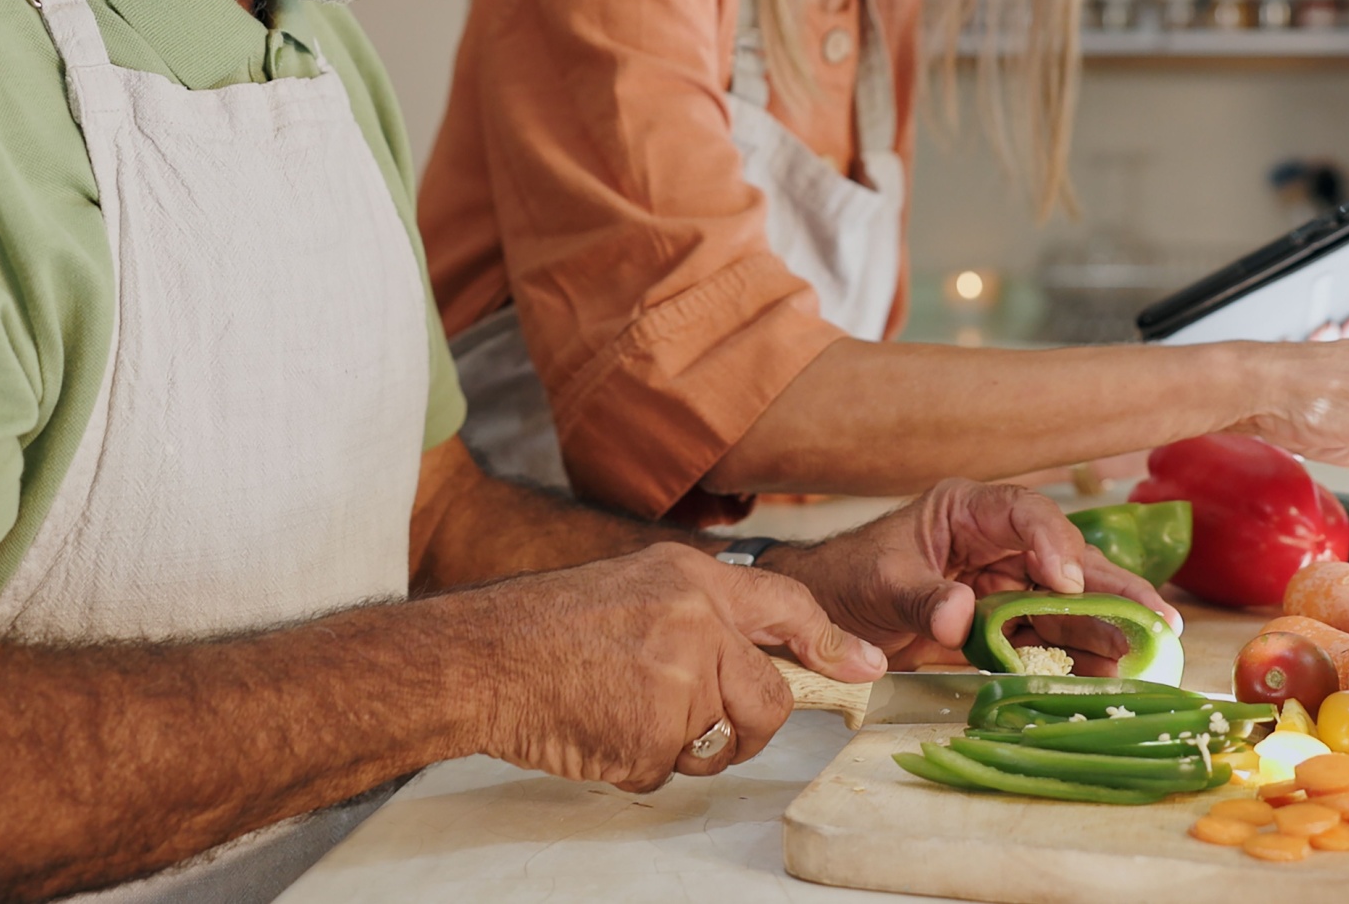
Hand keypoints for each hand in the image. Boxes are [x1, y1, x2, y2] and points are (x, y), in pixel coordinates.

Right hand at [474, 543, 881, 793]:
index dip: (829, 642)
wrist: (484, 656)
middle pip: (767, 700)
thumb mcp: (634, 586)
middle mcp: (695, 623)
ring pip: (718, 743)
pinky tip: (598, 727)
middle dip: (747, 728)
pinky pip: (670, 770)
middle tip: (702, 725)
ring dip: (679, 747)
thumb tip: (754, 658)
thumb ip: (698, 614)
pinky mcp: (653, 735)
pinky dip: (636, 764)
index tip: (865, 667)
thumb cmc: (545, 626)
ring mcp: (677, 681)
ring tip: (621, 709)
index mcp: (690, 578)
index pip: (786, 604)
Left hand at [772, 479, 1180, 670]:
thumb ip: (922, 598)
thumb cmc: (848, 579)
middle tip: (1156, 618)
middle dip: (1110, 587)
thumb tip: (960, 615)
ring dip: (1104, 626)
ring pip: (1067, 600)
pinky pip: (1048, 636)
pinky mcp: (1004, 623)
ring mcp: (1004, 583)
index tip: (1064, 579)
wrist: (829, 614)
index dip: (1052, 542)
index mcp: (967, 511)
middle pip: (1064, 558)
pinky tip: (1108, 673)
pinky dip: (1078, 655)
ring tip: (1147, 652)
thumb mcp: (880, 584)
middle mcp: (996, 542)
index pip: (1024, 512)